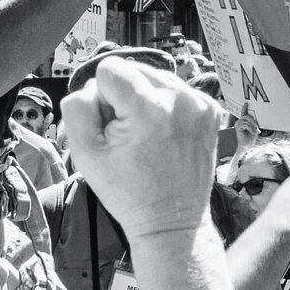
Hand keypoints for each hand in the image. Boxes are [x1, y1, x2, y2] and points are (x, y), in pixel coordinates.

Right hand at [63, 54, 223, 238]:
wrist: (171, 220)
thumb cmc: (128, 191)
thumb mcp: (84, 152)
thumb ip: (78, 106)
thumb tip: (93, 84)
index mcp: (148, 108)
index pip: (110, 68)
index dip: (102, 98)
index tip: (112, 127)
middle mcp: (180, 99)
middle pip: (134, 68)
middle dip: (123, 96)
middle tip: (128, 135)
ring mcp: (200, 104)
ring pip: (156, 77)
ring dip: (145, 100)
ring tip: (147, 137)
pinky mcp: (211, 110)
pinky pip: (177, 91)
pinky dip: (166, 107)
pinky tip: (164, 135)